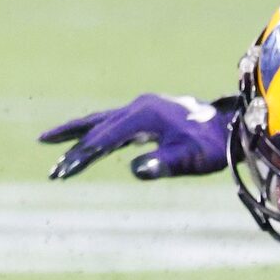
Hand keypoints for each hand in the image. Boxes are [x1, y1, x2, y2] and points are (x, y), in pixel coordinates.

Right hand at [40, 93, 233, 180]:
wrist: (231, 125)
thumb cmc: (212, 145)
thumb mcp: (190, 158)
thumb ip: (164, 163)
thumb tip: (136, 170)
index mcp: (143, 115)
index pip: (103, 139)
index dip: (81, 156)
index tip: (61, 173)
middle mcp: (138, 107)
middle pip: (95, 126)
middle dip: (71, 144)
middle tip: (48, 163)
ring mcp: (141, 108)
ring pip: (100, 120)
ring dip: (75, 132)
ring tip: (47, 140)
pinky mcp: (146, 114)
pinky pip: (111, 122)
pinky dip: (93, 130)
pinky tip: (87, 140)